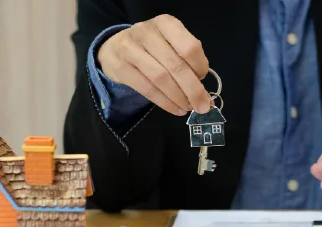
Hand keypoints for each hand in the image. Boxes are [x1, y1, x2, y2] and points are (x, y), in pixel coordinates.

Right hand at [97, 14, 211, 116]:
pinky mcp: (121, 67)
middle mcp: (147, 32)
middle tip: (202, 106)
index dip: (200, 67)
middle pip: (176, 65)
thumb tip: (206, 94)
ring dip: (178, 98)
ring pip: (161, 79)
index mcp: (165, 23)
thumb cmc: (150, 47)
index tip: (203, 78)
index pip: (189, 47)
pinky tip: (175, 109)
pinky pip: (147, 89)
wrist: (114, 48)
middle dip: (193, 90)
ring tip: (188, 108)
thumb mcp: (169, 43)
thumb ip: (186, 61)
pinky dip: (165, 103)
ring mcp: (130, 49)